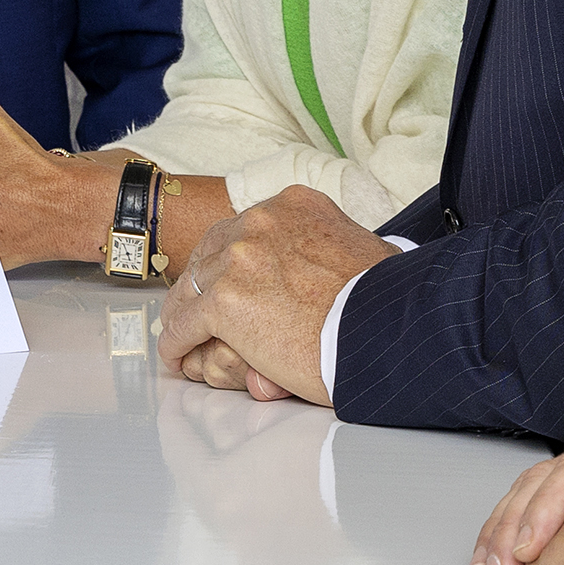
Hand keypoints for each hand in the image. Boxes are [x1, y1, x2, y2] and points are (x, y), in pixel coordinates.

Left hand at [153, 187, 397, 404]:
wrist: (387, 329)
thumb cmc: (387, 302)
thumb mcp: (366, 249)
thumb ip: (336, 246)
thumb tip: (337, 264)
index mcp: (294, 205)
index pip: (245, 229)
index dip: (233, 260)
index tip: (231, 280)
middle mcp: (259, 222)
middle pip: (211, 252)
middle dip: (204, 283)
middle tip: (200, 311)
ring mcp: (237, 259)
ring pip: (191, 288)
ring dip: (186, 315)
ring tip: (184, 338)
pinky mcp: (223, 302)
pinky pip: (184, 325)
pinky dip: (177, 344)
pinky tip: (176, 359)